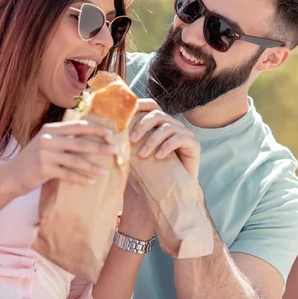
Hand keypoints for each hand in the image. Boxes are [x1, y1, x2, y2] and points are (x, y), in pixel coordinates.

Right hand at [5, 120, 117, 196]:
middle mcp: (48, 139)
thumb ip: (63, 137)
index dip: (94, 129)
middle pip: (79, 143)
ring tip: (106, 172)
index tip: (109, 133)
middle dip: (99, 147)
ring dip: (93, 166)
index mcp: (51, 129)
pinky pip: (67, 174)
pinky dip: (81, 179)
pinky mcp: (44, 169)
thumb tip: (89, 136)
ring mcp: (45, 154)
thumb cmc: (34, 158)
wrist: (12, 175)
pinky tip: (91, 182)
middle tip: (114, 150)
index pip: (77, 127)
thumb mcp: (47, 142)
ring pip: (75, 160)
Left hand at [118, 99, 201, 239]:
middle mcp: (172, 125)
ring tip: (142, 155)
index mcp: (158, 123)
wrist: (170, 193)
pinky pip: (180, 138)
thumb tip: (104, 133)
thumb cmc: (149, 174)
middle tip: (131, 140)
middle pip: (157, 114)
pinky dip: (167, 146)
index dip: (139, 106)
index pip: (150, 105)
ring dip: (152, 139)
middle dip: (142, 125)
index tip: (124, 117)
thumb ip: (125, 142)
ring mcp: (184, 133)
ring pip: (167, 126)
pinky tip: (158, 157)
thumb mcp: (134, 156)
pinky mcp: (193, 144)